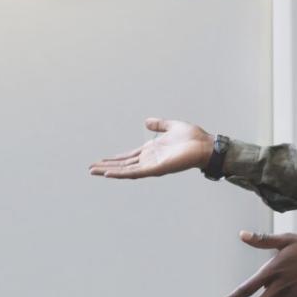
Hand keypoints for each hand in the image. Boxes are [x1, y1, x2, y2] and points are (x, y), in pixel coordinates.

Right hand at [90, 119, 212, 178]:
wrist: (205, 145)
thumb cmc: (193, 138)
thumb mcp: (171, 126)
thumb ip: (159, 125)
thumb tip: (147, 122)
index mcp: (151, 151)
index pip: (128, 157)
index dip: (114, 159)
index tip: (101, 161)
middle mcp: (149, 160)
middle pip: (123, 165)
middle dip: (106, 167)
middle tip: (90, 169)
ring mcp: (151, 165)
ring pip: (125, 170)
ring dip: (109, 171)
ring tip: (93, 171)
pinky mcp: (156, 169)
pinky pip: (135, 172)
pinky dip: (121, 174)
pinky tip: (109, 174)